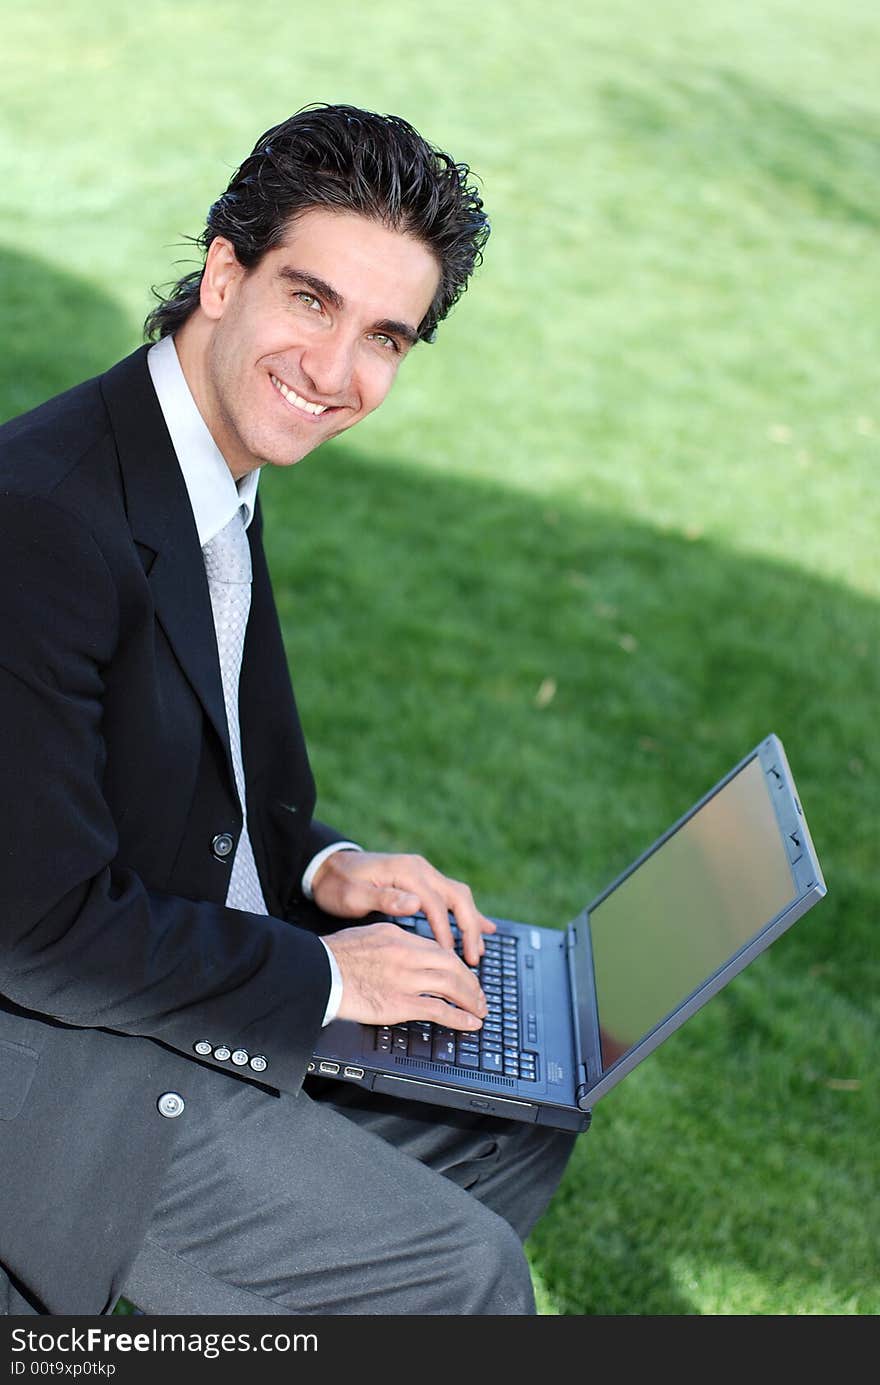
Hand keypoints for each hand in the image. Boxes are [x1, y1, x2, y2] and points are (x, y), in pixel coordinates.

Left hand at [310, 849, 495, 965]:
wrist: (328, 867)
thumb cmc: (338, 885)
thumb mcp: (354, 895)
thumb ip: (384, 899)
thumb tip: (415, 904)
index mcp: (407, 871)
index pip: (435, 903)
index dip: (445, 930)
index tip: (450, 956)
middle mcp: (420, 869)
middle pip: (457, 897)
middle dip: (469, 928)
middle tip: (473, 958)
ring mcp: (423, 873)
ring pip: (458, 897)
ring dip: (471, 923)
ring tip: (479, 951)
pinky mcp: (421, 881)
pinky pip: (451, 896)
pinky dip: (466, 914)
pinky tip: (481, 928)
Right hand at [324, 920, 487, 1028]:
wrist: (314, 972)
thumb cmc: (331, 957)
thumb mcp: (366, 936)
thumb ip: (390, 943)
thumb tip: (404, 952)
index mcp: (399, 936)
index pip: (438, 949)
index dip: (457, 965)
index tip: (464, 975)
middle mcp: (406, 954)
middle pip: (451, 965)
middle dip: (471, 982)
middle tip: (479, 995)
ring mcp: (404, 978)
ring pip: (451, 985)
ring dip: (471, 999)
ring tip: (480, 1010)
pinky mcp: (399, 1003)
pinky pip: (438, 1009)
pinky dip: (458, 1017)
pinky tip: (469, 1023)